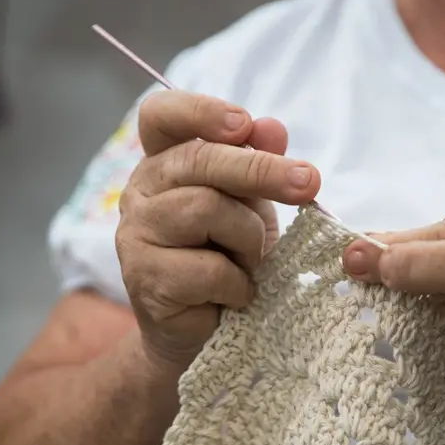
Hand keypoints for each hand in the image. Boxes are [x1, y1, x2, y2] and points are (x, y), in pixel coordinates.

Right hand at [117, 90, 320, 369]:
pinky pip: (208, 268)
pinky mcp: (145, 279)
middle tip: (309, 183)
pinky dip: (238, 283)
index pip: (161, 116)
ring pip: (205, 209)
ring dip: (247, 237)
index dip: (199, 111)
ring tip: (252, 259)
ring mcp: (135, 234)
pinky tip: (238, 294)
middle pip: (197, 161)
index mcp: (164, 163)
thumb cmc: (228, 259)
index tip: (244, 125)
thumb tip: (272, 128)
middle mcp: (140, 192)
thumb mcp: (251, 205)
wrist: (205, 333)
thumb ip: (257, 163)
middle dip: (260, 170)